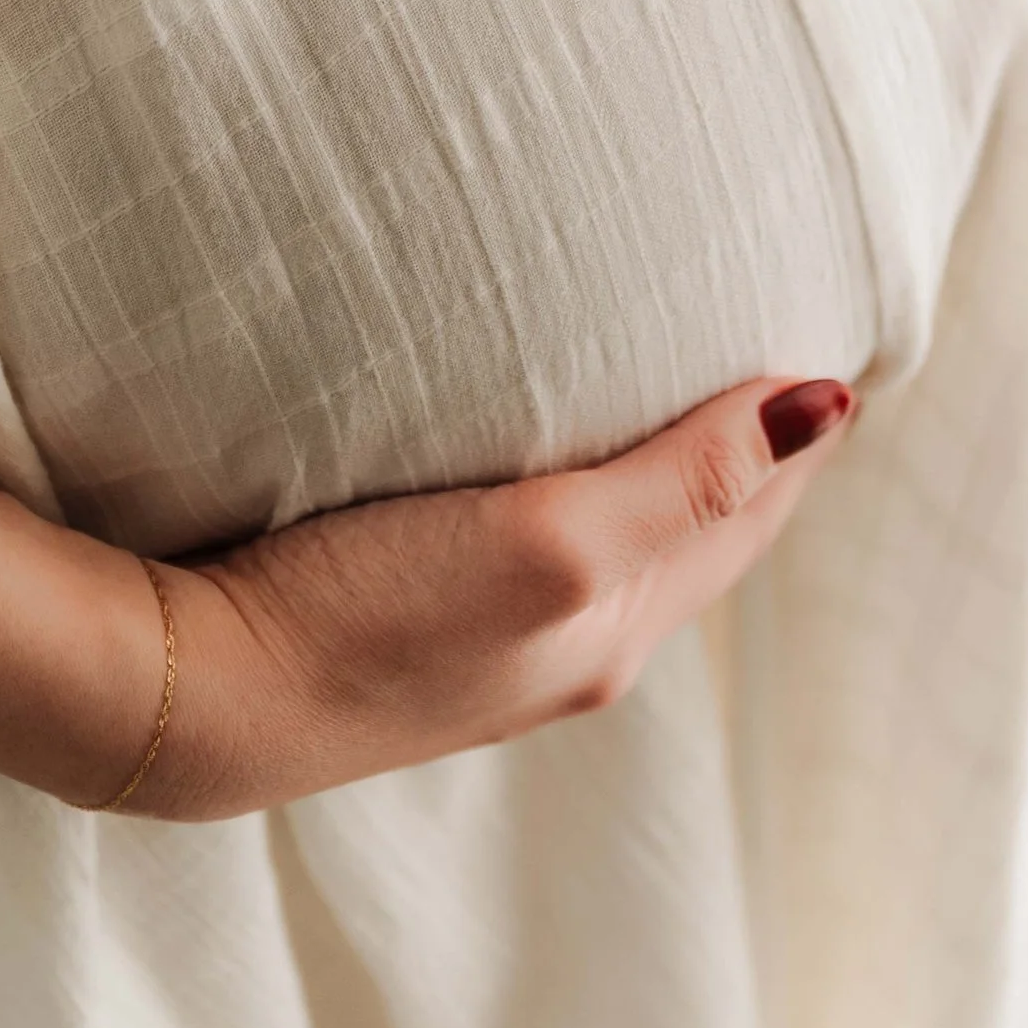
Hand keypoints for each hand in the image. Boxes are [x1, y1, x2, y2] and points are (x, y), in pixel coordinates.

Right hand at [134, 372, 855, 819]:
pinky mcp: (416, 625)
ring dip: (664, 463)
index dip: (799, 426)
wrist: (197, 699)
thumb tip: (830, 405)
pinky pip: (541, 543)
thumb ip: (690, 482)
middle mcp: (575, 646)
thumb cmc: (372, 620)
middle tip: (769, 335)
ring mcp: (491, 642)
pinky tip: (537, 447)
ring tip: (677, 378)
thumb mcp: (556, 542)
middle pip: (701, 530)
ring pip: (623, 537)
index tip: (830, 328)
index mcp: (623, 624)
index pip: (754, 508)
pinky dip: (577, 484)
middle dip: (748, 445)